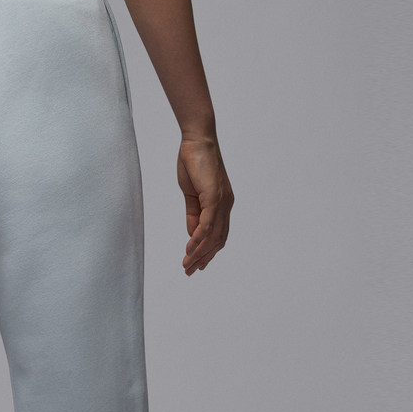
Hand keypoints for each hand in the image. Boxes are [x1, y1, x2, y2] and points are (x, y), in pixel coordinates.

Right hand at [177, 137, 233, 275]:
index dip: (208, 251)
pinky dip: (198, 240)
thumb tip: (193, 235)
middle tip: (190, 271)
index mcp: (221, 204)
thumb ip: (193, 215)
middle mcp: (226, 205)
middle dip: (204, 258)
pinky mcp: (214, 197)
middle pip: (218, 240)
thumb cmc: (193, 162)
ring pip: (213, 236)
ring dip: (200, 254)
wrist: (197, 140)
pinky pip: (207, 225)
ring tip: (187, 265)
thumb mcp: (191, 195)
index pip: (218, 234)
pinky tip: (189, 250)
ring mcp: (222, 202)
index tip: (197, 264)